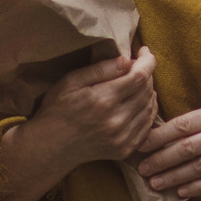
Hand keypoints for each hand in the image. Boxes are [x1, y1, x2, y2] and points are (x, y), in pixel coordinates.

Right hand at [0, 47, 157, 200]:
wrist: (50, 148)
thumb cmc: (57, 110)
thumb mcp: (71, 81)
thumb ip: (100, 70)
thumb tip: (126, 60)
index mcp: (103, 100)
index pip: (140, 76)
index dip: (147, 61)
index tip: (143, 51)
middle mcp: (117, 121)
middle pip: (147, 90)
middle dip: (147, 73)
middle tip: (137, 65)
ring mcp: (123, 138)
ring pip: (150, 107)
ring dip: (149, 90)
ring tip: (138, 82)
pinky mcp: (125, 149)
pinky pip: (148, 125)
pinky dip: (148, 109)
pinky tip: (139, 101)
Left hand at [135, 102, 200, 200]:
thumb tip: (167, 133)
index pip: (183, 124)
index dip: (159, 136)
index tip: (140, 145)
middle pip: (187, 148)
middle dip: (161, 159)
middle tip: (142, 169)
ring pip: (198, 167)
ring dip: (173, 177)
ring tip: (155, 183)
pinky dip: (196, 188)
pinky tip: (180, 192)